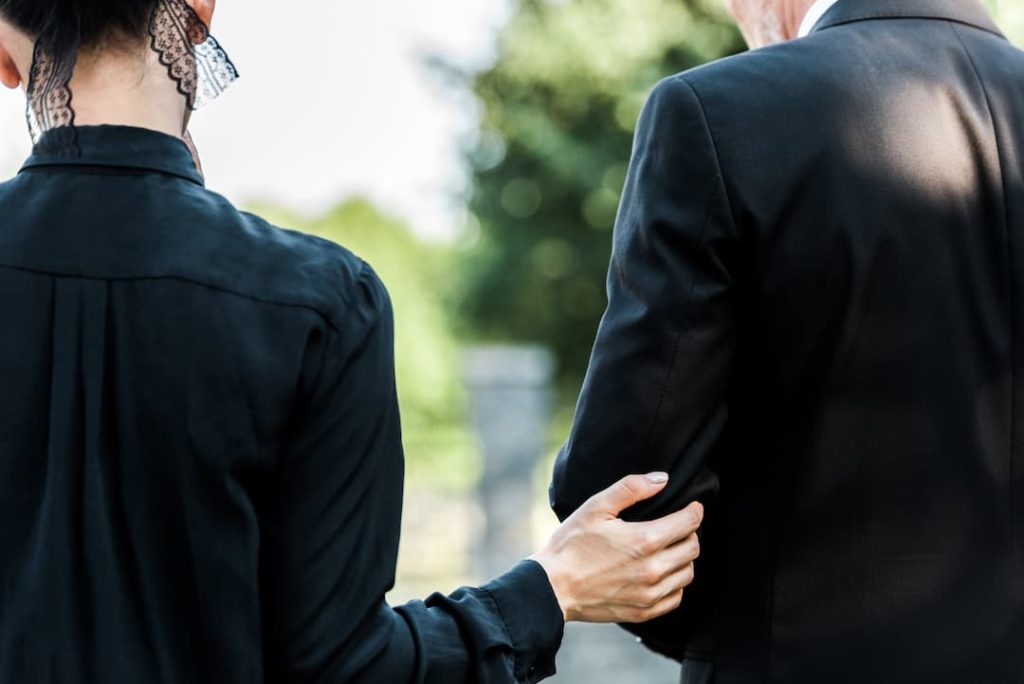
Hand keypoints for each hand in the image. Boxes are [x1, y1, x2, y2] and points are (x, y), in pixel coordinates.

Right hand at [531, 473, 702, 623]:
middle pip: (692, 548)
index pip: (689, 523)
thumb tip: (663, 479)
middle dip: (689, 532)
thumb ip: (631, 488)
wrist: (552, 587)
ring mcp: (650, 594)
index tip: (692, 507)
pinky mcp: (644, 612)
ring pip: (687, 573)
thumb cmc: (571, 544)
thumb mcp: (596, 507)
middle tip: (677, 526)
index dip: (694, 511)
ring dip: (684, 558)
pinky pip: (676, 597)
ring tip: (668, 549)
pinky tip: (660, 573)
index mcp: (644, 540)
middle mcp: (652, 569)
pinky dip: (675, 583)